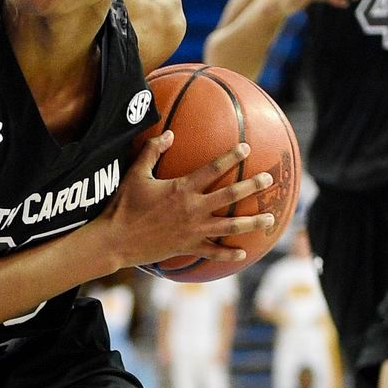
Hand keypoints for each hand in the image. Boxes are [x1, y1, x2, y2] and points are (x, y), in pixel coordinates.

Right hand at [97, 131, 275, 267]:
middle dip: (252, 187)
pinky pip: (214, 252)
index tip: (246, 148)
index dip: (231, 156)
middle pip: (230, 195)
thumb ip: (152, 151)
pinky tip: (244, 253)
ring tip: (271, 218)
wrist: (116, 239)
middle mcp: (193, 208)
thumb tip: (169, 133)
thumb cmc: (124, 205)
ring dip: (253, 222)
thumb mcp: (135, 174)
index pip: (212, 169)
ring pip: (231, 226)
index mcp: (182, 188)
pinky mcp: (188, 247)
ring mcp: (193, 230)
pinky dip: (229, 253)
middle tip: (269, 180)